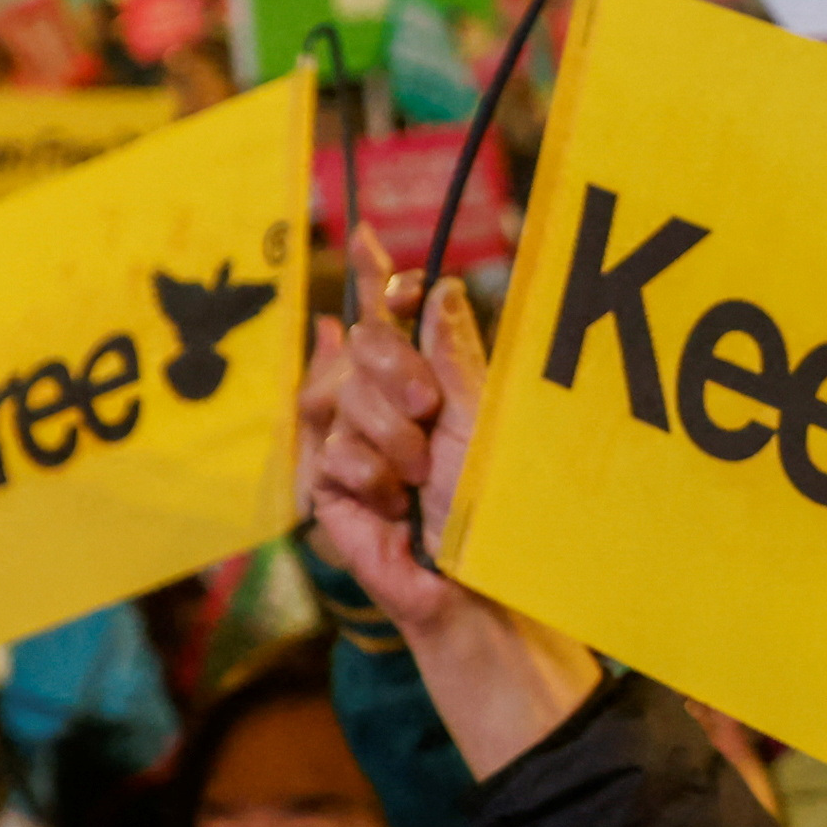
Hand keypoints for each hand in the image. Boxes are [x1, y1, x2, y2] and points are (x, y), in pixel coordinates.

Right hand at [299, 232, 602, 777]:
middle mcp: (386, 406)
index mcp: (431, 381)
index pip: (390, 316)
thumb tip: (432, 286)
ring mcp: (353, 445)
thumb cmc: (496, 514)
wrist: (477, 590)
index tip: (367, 236)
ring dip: (390, 438)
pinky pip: (331, 452)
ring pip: (341, 397)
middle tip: (430, 411)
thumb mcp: (484, 420)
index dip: (373, 277)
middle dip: (394, 369)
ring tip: (421, 480)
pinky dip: (370, 479)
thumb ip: (452, 354)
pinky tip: (395, 508)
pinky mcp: (330, 490)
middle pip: (358, 343)